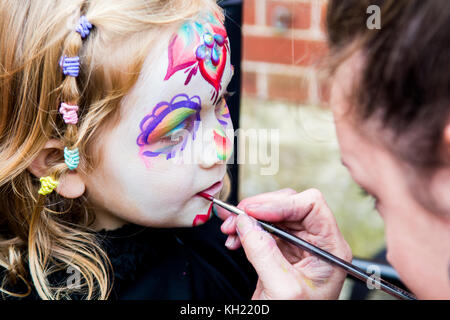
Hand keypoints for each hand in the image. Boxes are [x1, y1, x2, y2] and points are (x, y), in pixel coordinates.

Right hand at [217, 188, 351, 299]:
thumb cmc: (298, 319)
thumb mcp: (283, 288)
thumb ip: (263, 252)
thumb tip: (245, 222)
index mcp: (330, 247)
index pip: (311, 205)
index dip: (282, 203)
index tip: (255, 211)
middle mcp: (316, 242)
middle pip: (288, 204)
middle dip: (258, 208)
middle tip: (236, 217)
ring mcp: (296, 245)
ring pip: (272, 214)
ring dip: (248, 218)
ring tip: (229, 229)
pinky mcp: (279, 251)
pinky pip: (262, 228)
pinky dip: (245, 229)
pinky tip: (234, 239)